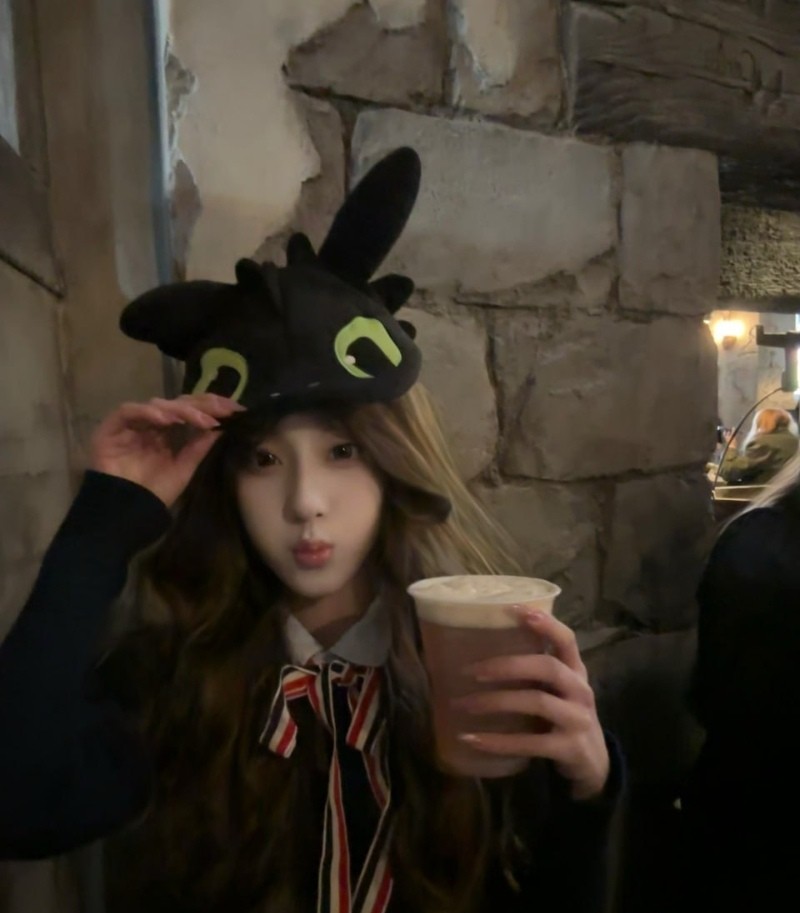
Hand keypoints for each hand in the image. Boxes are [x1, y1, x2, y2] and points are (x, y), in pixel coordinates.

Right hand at [90, 394, 245, 507]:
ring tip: (200, 419)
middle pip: (178, 403)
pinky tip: (167, 419)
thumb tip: (220, 426)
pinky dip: (148, 412)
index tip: (234, 409)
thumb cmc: (155, 491)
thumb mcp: (184, 467)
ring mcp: (133, 423)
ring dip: (181, 410)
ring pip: (158, 404)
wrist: (127, 510)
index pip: (191, 410)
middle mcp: (152, 423)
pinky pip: (129, 411)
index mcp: (169, 432)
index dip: (211, 407)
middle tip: (221, 409)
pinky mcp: (112, 426)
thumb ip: (199, 446)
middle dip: (202, 405)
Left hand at [458, 610, 609, 799]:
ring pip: (537, 702)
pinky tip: (471, 739)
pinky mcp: (569, 749)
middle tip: (471, 671)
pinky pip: (530, 743)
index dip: (546, 624)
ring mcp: (577, 720)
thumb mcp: (558, 689)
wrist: (593, 764)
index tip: (514, 609)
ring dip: (495, 702)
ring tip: (463, 704)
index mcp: (576, 671)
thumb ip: (535, 670)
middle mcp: (580, 691)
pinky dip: (498, 742)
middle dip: (507, 666)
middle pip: (547, 667)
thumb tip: (480, 647)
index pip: (567, 639)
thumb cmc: (564, 715)